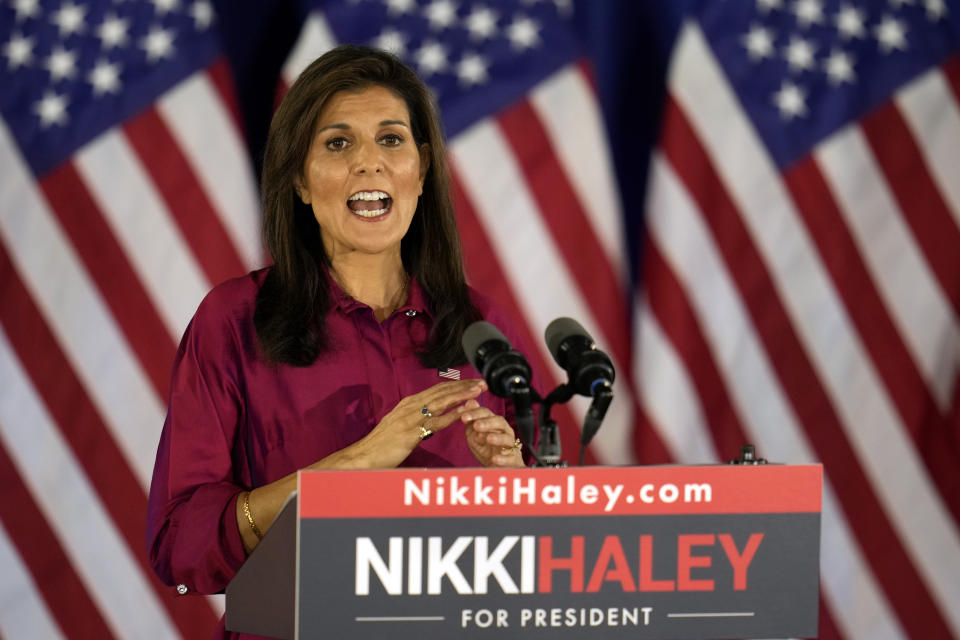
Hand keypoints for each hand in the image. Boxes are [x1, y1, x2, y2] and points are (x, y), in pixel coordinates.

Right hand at [351, 379, 487, 468]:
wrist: (364, 454)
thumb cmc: (381, 442)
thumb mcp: (399, 423)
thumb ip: (414, 417)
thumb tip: (428, 415)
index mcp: (409, 403)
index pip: (438, 389)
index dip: (456, 385)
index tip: (472, 382)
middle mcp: (411, 406)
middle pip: (442, 391)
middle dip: (464, 386)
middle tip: (482, 383)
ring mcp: (411, 418)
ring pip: (441, 402)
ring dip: (461, 395)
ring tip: (477, 391)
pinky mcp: (412, 433)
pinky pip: (435, 423)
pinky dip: (451, 416)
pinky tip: (464, 412)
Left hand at [461, 400, 525, 466]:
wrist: (497, 468)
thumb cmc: (486, 449)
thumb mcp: (474, 435)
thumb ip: (471, 421)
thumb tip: (469, 402)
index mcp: (494, 424)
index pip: (486, 413)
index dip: (475, 413)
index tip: (463, 417)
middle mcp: (504, 431)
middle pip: (499, 422)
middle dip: (488, 423)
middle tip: (476, 426)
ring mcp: (510, 446)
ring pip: (507, 439)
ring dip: (498, 438)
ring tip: (488, 439)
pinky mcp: (513, 460)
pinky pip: (510, 458)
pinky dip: (503, 458)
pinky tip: (495, 459)